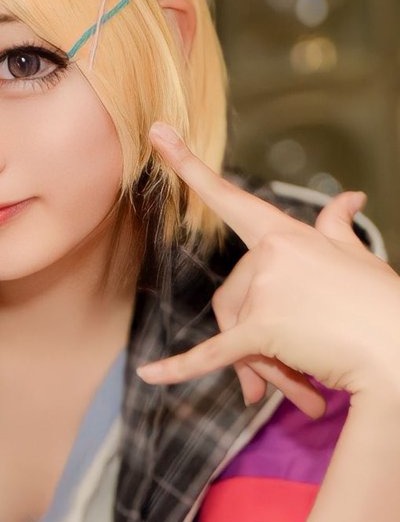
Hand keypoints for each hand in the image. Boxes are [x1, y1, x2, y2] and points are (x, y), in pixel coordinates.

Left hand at [137, 123, 399, 412]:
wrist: (399, 351)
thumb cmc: (383, 306)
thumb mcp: (358, 257)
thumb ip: (338, 228)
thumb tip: (350, 197)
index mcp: (289, 235)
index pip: (231, 200)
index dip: (189, 167)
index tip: (158, 134)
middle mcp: (271, 255)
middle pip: (231, 299)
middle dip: (251, 336)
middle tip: (293, 373)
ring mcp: (266, 289)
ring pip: (236, 332)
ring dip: (264, 365)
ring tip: (305, 386)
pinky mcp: (263, 329)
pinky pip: (211, 354)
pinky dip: (177, 369)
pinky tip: (148, 375)